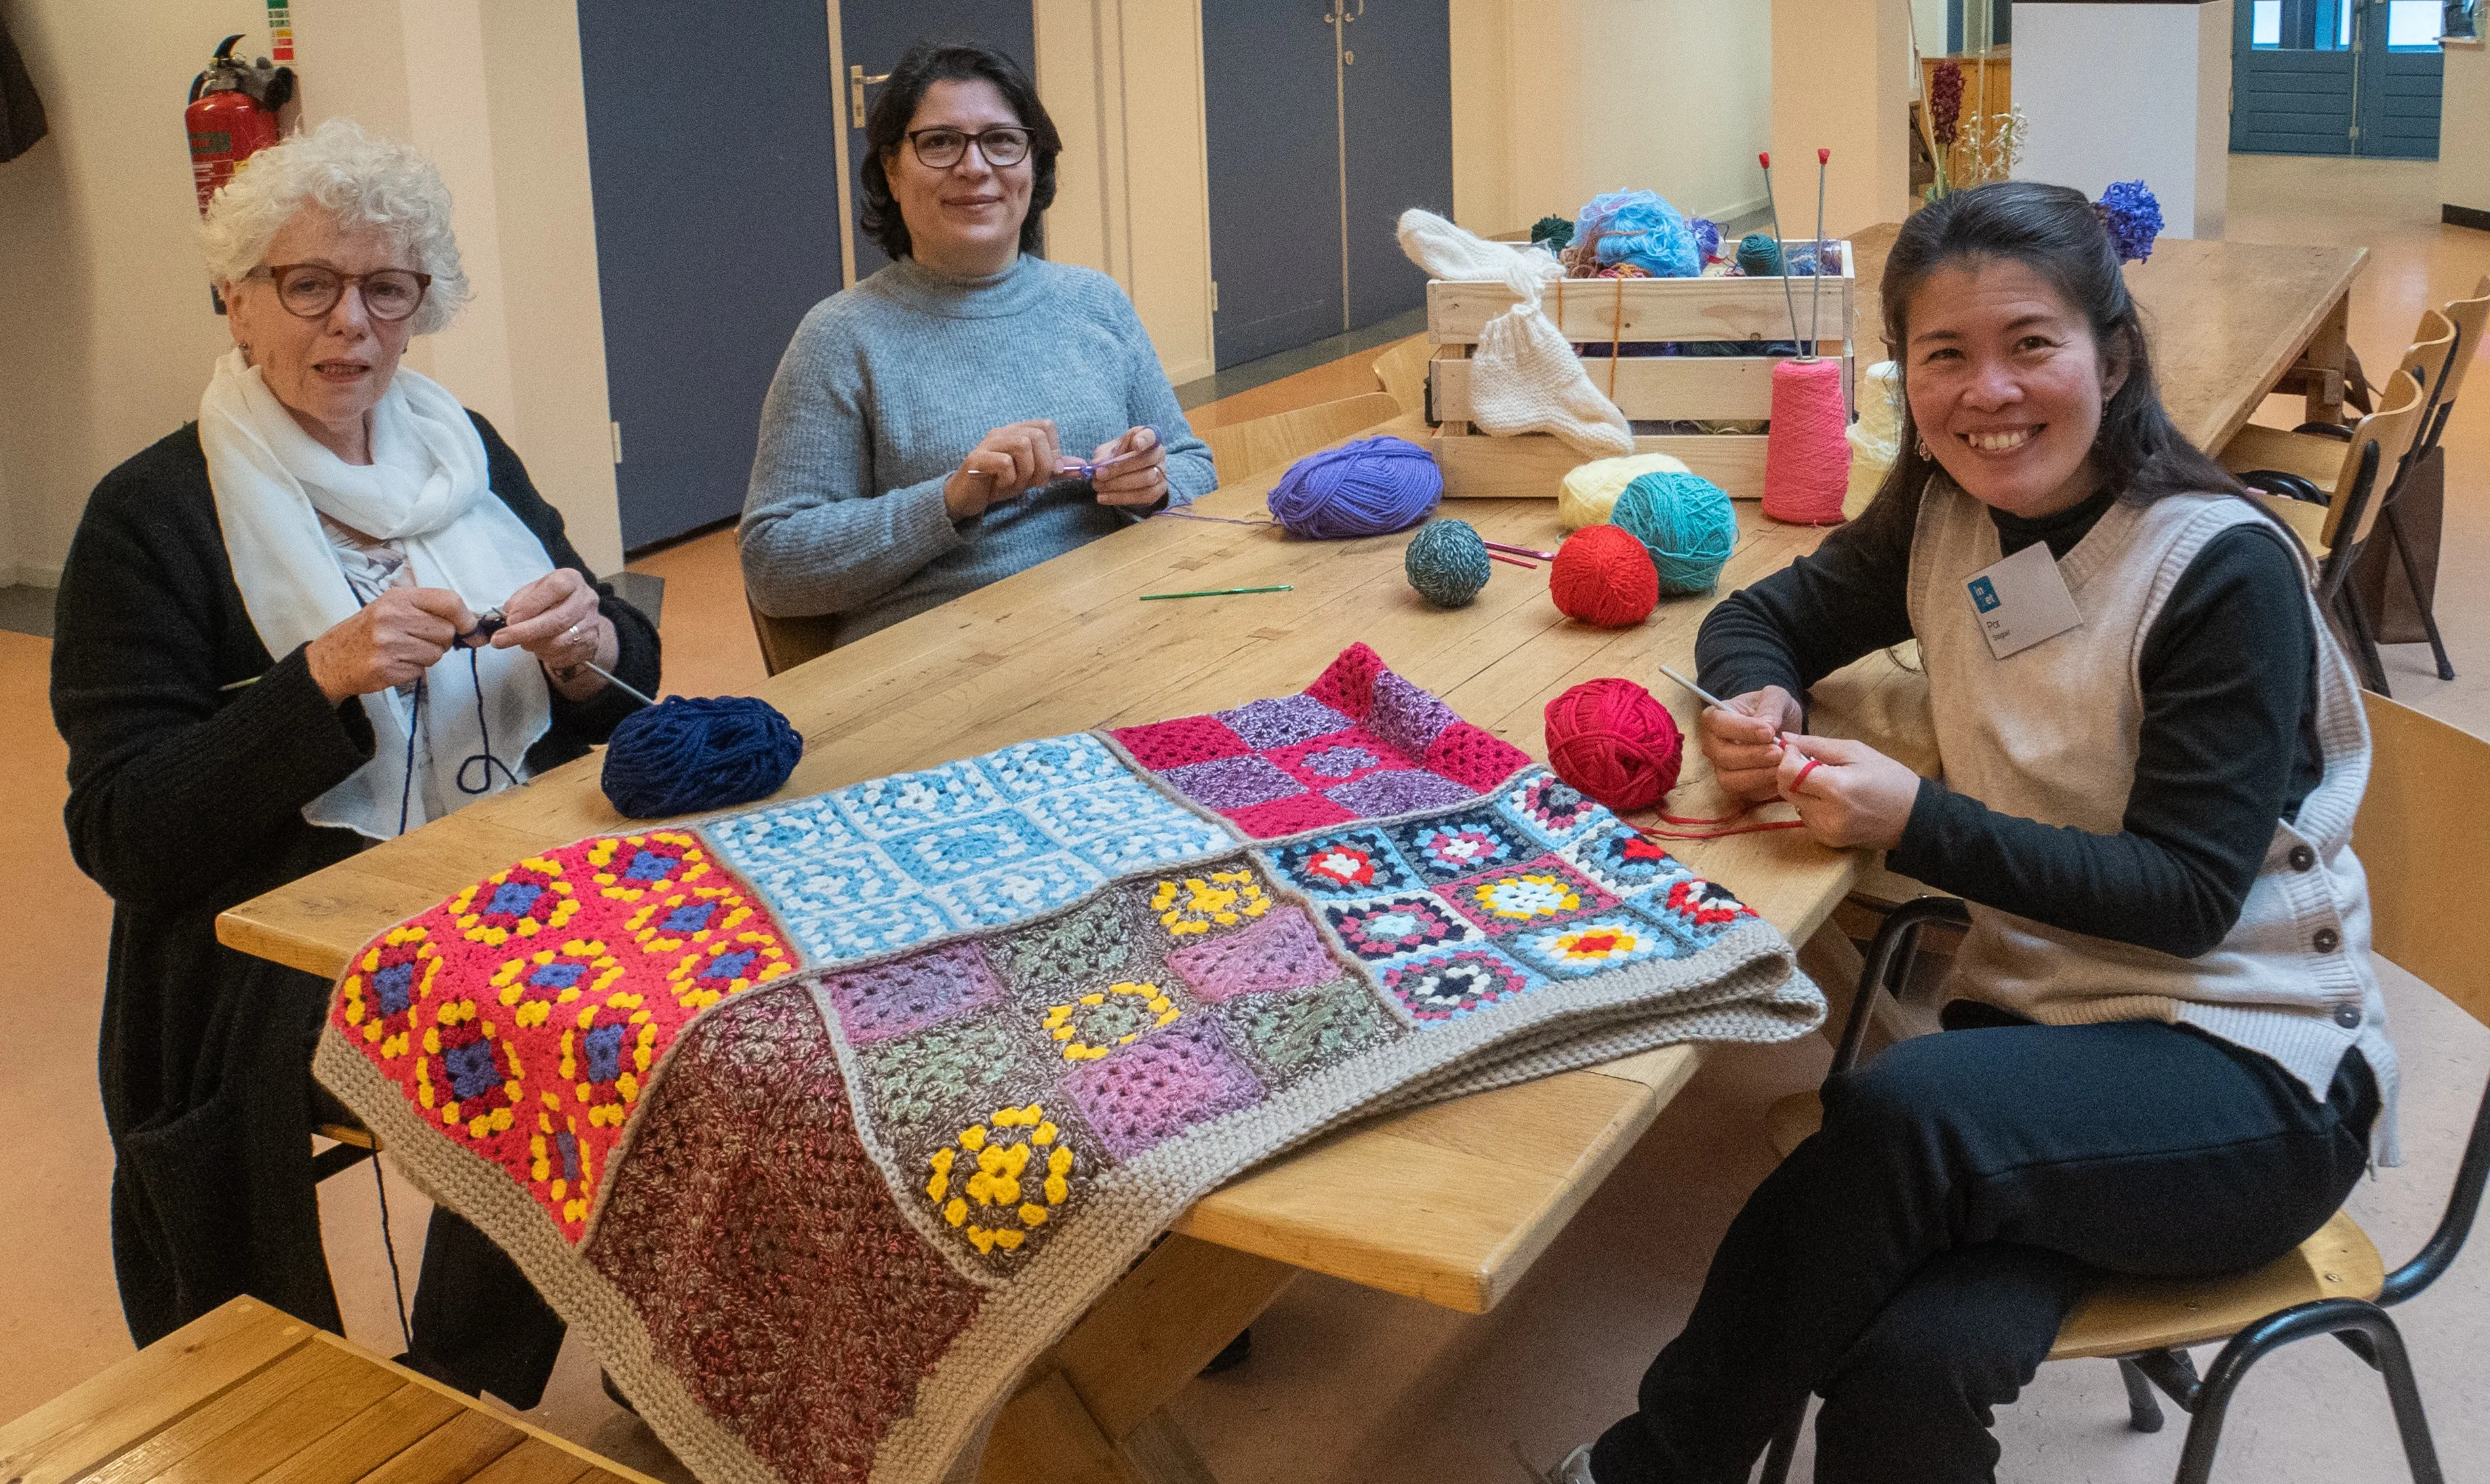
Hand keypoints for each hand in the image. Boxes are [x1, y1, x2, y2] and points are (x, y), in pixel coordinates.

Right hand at [306, 585, 473, 702]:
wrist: (331, 659)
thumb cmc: (366, 632)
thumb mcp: (391, 606)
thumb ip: (428, 608)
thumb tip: (471, 623)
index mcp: (397, 598)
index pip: (449, 601)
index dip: (466, 617)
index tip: (469, 627)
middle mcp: (392, 617)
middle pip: (446, 631)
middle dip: (440, 640)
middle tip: (418, 640)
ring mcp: (388, 644)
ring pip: (437, 653)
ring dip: (426, 656)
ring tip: (403, 651)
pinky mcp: (387, 668)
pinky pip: (421, 670)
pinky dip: (413, 669)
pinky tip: (394, 662)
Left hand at [487, 568, 616, 698]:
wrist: (582, 618)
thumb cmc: (553, 601)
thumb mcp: (536, 590)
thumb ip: (521, 599)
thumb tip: (509, 613)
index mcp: (571, 580)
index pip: (554, 588)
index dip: (531, 604)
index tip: (510, 619)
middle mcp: (585, 601)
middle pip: (556, 620)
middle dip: (524, 632)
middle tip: (500, 640)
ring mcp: (590, 625)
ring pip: (558, 642)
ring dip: (533, 645)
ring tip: (522, 641)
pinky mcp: (590, 645)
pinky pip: (562, 655)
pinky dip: (544, 654)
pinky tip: (538, 648)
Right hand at [944, 419, 1060, 518]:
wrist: (967, 497)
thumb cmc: (999, 483)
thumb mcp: (1031, 476)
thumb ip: (1054, 469)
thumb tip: (1080, 465)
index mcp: (1017, 432)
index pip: (1046, 426)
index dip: (1054, 450)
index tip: (1051, 471)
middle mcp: (1003, 432)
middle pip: (1037, 435)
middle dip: (1044, 465)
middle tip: (1037, 483)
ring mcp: (989, 444)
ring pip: (1022, 445)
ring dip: (1027, 471)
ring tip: (1018, 485)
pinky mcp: (977, 459)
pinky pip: (1004, 463)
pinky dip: (1010, 479)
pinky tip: (1002, 485)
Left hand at [1090, 426, 1168, 508]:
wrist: (1127, 475)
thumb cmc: (1118, 457)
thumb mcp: (1108, 451)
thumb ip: (1104, 455)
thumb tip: (1098, 464)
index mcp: (1148, 437)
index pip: (1151, 435)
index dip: (1145, 439)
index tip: (1136, 444)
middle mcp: (1159, 453)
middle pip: (1146, 459)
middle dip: (1120, 467)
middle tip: (1099, 474)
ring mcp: (1161, 473)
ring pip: (1146, 479)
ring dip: (1119, 484)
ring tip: (1099, 486)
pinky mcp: (1158, 491)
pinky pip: (1142, 496)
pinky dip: (1120, 497)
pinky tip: (1104, 497)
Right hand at [1698, 685, 1804, 802]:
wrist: (1778, 727)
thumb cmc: (1770, 708)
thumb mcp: (1775, 696)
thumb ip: (1771, 706)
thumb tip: (1769, 725)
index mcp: (1714, 718)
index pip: (1719, 724)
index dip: (1742, 730)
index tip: (1768, 732)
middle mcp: (1712, 746)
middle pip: (1723, 756)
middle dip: (1752, 756)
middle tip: (1779, 752)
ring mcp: (1722, 768)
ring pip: (1730, 780)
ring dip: (1757, 776)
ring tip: (1782, 766)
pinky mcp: (1738, 787)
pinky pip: (1747, 794)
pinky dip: (1766, 789)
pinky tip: (1783, 779)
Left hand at [1776, 733, 1921, 850]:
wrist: (1913, 817)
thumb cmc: (1889, 778)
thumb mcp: (1856, 752)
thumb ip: (1817, 745)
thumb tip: (1784, 739)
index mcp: (1835, 788)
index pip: (1787, 773)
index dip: (1788, 757)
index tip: (1800, 750)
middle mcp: (1826, 814)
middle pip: (1785, 789)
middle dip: (1792, 773)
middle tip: (1814, 764)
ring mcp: (1826, 831)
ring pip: (1794, 803)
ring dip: (1803, 790)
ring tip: (1830, 783)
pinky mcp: (1827, 840)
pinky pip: (1806, 817)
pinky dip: (1813, 805)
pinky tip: (1834, 800)